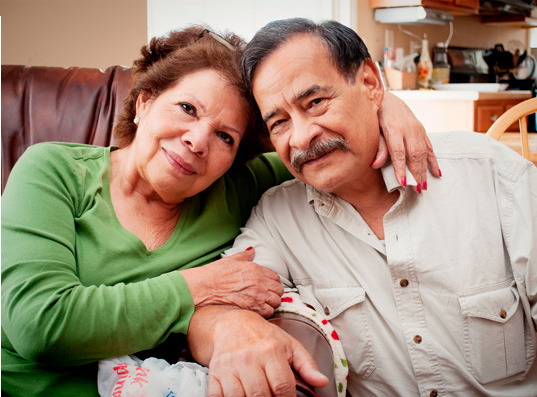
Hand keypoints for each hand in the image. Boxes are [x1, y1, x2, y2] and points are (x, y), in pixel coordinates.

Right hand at [181, 248, 283, 317]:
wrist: (204, 287)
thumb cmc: (215, 273)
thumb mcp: (231, 260)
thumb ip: (244, 256)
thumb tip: (252, 250)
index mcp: (256, 269)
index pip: (275, 276)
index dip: (273, 282)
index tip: (269, 286)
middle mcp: (259, 281)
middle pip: (279, 290)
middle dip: (275, 293)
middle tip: (268, 296)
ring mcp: (257, 295)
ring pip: (276, 301)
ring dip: (272, 303)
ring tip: (264, 304)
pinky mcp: (253, 307)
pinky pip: (269, 312)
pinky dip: (266, 312)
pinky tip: (259, 310)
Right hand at [205, 309, 328, 396]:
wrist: (231, 323)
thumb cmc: (263, 336)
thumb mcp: (289, 345)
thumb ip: (307, 365)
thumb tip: (321, 381)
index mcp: (270, 350)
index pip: (283, 388)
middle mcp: (248, 358)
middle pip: (260, 396)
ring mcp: (229, 366)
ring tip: (257, 396)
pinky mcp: (214, 373)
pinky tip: (241, 395)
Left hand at [374, 91, 440, 192]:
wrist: (388, 98)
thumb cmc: (376, 115)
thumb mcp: (373, 128)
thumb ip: (377, 146)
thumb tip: (375, 165)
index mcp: (394, 128)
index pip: (398, 152)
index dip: (401, 167)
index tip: (402, 182)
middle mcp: (408, 129)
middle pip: (414, 154)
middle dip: (416, 173)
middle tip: (416, 189)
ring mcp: (417, 129)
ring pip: (423, 152)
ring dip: (425, 170)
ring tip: (424, 186)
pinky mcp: (422, 130)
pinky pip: (429, 147)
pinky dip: (433, 161)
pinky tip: (437, 173)